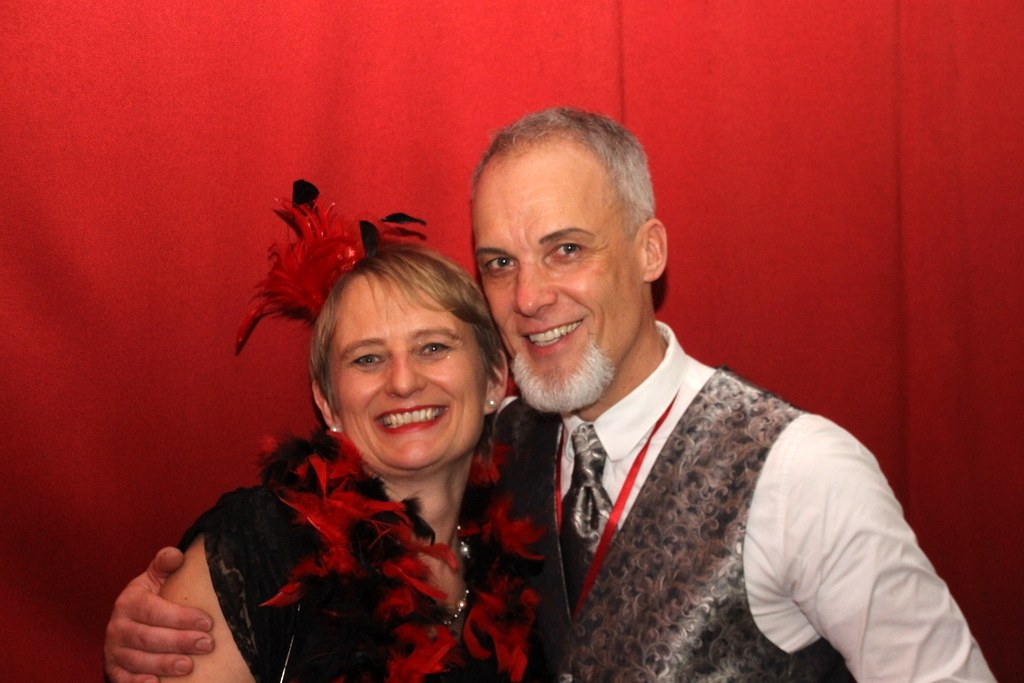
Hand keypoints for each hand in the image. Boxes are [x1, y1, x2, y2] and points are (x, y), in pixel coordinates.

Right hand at [104, 547, 214, 682]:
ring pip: (138, 661)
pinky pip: (123, 680)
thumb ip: (164, 564)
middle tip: (207, 644)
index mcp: (129, 602)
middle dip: (179, 642)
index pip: (154, 610)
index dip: (180, 617)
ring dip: (164, 665)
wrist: (128, 621)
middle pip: (148, 637)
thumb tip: (175, 554)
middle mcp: (117, 626)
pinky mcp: (113, 670)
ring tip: (189, 667)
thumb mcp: (155, 578)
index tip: (207, 622)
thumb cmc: (151, 599)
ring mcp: (113, 650)